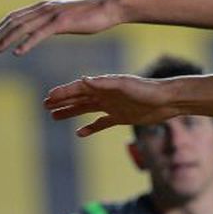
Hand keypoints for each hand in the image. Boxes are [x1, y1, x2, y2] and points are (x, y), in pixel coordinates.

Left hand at [0, 0, 121, 55]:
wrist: (108, 8)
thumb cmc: (88, 15)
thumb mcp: (64, 18)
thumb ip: (49, 22)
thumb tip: (39, 30)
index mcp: (43, 6)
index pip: (15, 16)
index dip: (0, 27)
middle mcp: (44, 7)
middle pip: (14, 21)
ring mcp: (52, 14)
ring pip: (23, 27)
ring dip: (7, 39)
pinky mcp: (62, 22)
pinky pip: (40, 34)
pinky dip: (26, 43)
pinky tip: (17, 53)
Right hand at [44, 75, 176, 136]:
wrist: (167, 101)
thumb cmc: (147, 90)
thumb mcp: (124, 85)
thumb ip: (104, 84)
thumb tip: (83, 80)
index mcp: (104, 86)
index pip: (78, 89)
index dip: (63, 93)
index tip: (48, 97)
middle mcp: (105, 95)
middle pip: (78, 99)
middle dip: (62, 101)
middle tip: (45, 106)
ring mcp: (112, 106)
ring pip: (85, 110)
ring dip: (70, 112)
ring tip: (54, 117)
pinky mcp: (121, 117)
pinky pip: (101, 123)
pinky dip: (90, 128)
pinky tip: (80, 133)